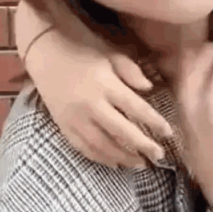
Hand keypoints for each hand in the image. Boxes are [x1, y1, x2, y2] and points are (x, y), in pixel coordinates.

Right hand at [25, 33, 172, 167]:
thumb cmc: (82, 47)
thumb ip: (131, 72)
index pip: (136, 109)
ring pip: (102, 145)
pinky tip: (114, 163)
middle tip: (159, 156)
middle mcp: (90, 105)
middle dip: (143, 146)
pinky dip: (99, 158)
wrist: (43, 49)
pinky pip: (82, 147)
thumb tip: (150, 89)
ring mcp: (74, 117)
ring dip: (123, 157)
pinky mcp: (62, 125)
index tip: (169, 134)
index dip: (154, 123)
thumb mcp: (111, 53)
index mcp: (105, 85)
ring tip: (140, 164)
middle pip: (121, 132)